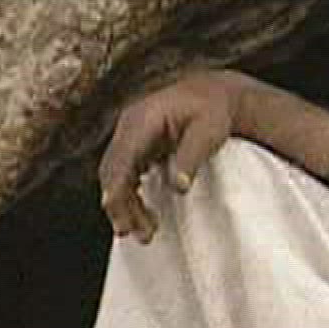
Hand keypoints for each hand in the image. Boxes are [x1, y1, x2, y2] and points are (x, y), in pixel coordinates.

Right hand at [98, 70, 248, 243]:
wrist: (215, 94)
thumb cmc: (213, 110)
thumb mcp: (209, 131)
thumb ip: (191, 158)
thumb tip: (178, 188)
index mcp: (142, 119)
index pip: (121, 156)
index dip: (115, 184)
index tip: (113, 207)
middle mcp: (129, 125)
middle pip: (112, 169)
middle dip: (119, 203)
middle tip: (134, 232)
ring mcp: (131, 135)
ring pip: (117, 175)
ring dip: (125, 204)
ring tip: (143, 233)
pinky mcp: (137, 145)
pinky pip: (126, 174)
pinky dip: (131, 195)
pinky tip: (142, 215)